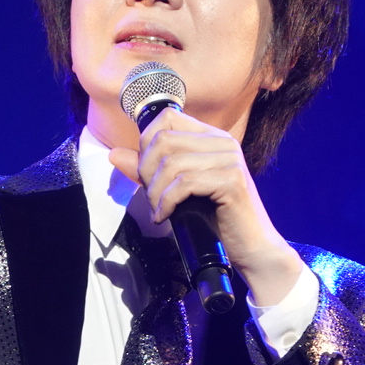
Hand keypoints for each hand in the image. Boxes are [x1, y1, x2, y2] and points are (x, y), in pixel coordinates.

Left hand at [108, 108, 307, 306]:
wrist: (250, 247)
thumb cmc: (213, 218)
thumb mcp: (175, 189)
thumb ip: (148, 170)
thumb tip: (113, 153)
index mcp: (211, 137)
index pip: (167, 117)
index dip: (146, 142)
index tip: (146, 173)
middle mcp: (223, 141)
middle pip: (164, 140)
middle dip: (147, 171)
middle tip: (152, 197)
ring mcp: (230, 159)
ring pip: (171, 163)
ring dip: (155, 192)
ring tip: (158, 211)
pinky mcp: (232, 180)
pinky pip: (184, 183)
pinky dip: (167, 202)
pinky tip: (165, 217)